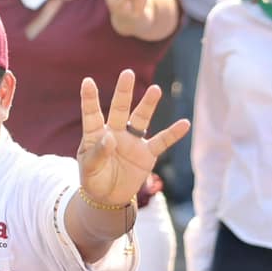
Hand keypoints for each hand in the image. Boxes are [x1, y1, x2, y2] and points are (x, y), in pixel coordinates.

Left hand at [75, 70, 189, 207]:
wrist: (108, 197)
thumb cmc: (93, 179)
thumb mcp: (89, 168)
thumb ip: (98, 152)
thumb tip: (110, 136)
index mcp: (95, 134)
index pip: (92, 114)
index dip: (89, 99)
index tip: (87, 81)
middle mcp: (115, 132)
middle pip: (119, 109)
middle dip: (123, 92)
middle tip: (127, 73)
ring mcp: (132, 141)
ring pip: (141, 119)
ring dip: (148, 105)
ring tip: (156, 89)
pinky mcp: (147, 154)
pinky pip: (161, 142)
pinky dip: (173, 134)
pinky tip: (184, 123)